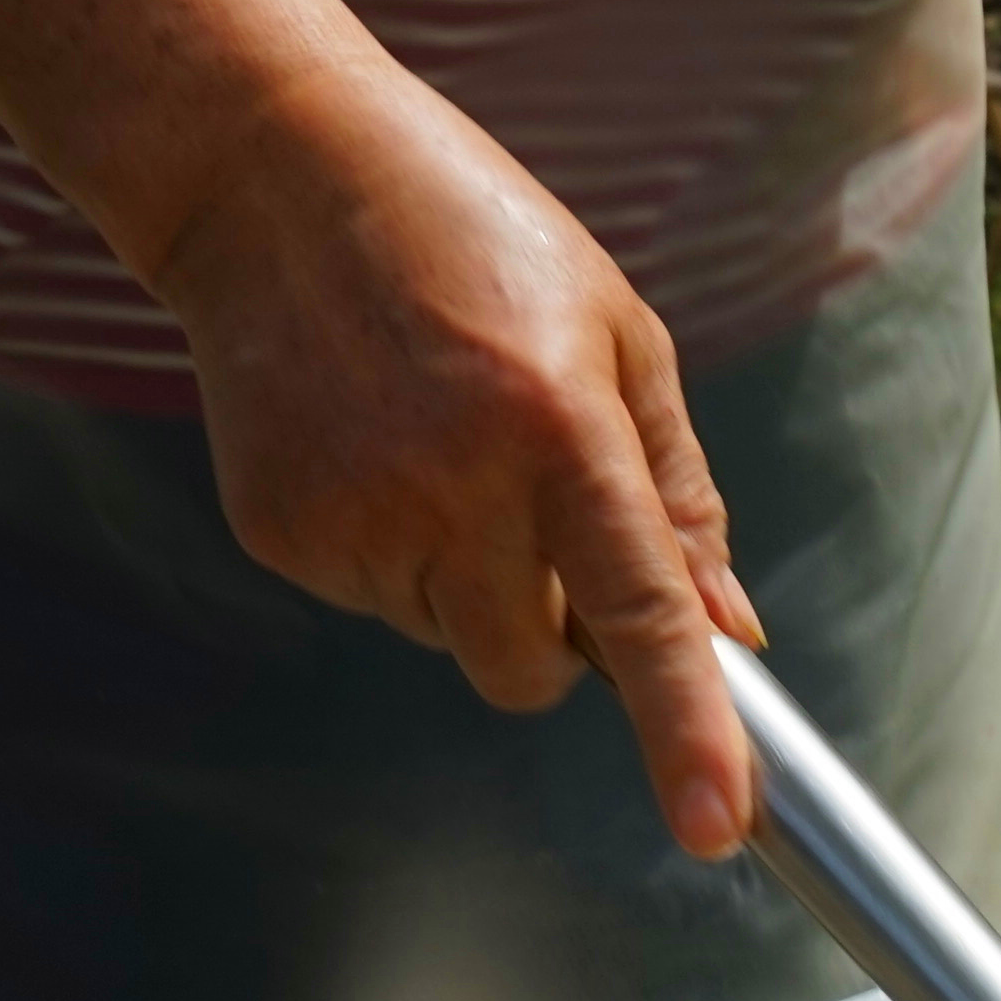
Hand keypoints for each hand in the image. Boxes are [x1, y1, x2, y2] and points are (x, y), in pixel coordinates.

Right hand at [143, 58, 768, 853]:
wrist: (272, 174)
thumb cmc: (470, 240)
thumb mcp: (615, 334)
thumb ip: (677, 492)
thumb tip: (728, 631)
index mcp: (556, 427)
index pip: (637, 615)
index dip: (684, 731)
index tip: (718, 826)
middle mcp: (450, 485)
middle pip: (530, 671)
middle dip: (553, 633)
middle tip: (530, 507)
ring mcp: (353, 516)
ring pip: (452, 637)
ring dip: (466, 576)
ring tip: (434, 436)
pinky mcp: (281, 532)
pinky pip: (373, 601)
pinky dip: (390, 549)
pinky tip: (371, 442)